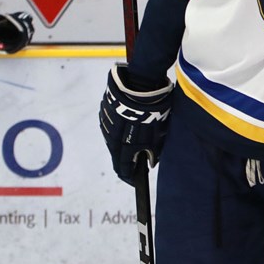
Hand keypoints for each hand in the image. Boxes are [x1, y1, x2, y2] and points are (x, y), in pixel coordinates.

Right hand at [99, 63, 172, 185]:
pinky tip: (127, 127)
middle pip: (116, 156)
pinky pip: (111, 127)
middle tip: (134, 164)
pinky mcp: (104, 113)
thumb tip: (149, 162)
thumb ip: (153, 149)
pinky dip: (119, 130)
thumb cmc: (155, 107)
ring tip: (133, 144)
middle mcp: (112, 137)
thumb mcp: (158, 131)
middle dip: (125, 161)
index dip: (129, 177)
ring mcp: (107, 125)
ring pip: (112, 141)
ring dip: (121, 145)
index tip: (134, 181)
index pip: (124, 168)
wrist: (141, 82)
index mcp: (126, 144)